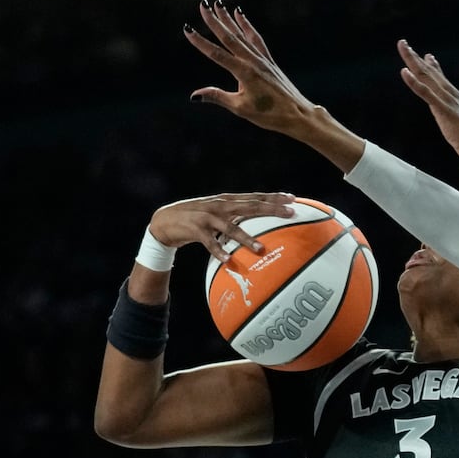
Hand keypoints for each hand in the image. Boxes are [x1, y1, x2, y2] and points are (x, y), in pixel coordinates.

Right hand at [148, 193, 295, 261]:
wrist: (165, 220)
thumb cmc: (197, 219)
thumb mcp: (218, 213)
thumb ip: (236, 215)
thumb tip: (260, 222)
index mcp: (227, 201)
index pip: (255, 197)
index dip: (273, 197)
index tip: (293, 199)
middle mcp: (220, 206)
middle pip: (250, 206)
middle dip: (271, 210)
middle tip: (290, 214)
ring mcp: (208, 217)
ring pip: (231, 227)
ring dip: (246, 239)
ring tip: (261, 249)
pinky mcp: (196, 230)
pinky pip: (210, 243)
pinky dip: (219, 251)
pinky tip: (228, 260)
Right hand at [186, 2, 318, 135]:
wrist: (298, 114)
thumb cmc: (270, 115)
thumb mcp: (241, 108)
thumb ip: (218, 97)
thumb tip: (194, 96)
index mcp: (244, 73)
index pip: (217, 54)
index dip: (201, 42)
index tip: (187, 29)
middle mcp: (253, 61)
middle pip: (230, 37)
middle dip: (214, 21)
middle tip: (203, 4)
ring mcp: (262, 59)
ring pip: (242, 35)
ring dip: (229, 19)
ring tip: (219, 4)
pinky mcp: (269, 61)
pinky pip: (256, 39)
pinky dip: (247, 26)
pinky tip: (241, 16)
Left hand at [395, 41, 458, 164]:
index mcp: (457, 98)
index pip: (442, 79)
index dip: (433, 67)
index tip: (427, 56)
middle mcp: (451, 94)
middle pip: (430, 73)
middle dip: (416, 58)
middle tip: (404, 43)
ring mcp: (447, 100)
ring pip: (426, 77)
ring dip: (412, 61)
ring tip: (403, 47)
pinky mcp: (442, 109)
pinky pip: (425, 93)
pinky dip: (414, 82)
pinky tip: (404, 72)